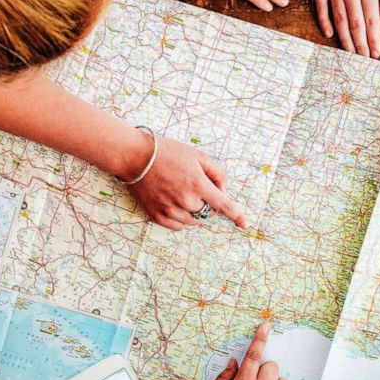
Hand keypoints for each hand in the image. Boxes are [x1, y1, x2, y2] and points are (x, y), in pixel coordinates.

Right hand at [126, 135, 245, 230]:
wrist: (135, 157)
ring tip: (180, 192)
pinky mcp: (158, 216)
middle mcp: (186, 200)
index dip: (236, 215)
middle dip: (206, 202)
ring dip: (193, 211)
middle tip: (192, 185)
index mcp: (198, 184)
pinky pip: (178, 226)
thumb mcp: (197, 155)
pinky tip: (174, 203)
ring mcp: (171, 210)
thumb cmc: (166, 153)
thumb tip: (222, 190)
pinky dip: (181, 218)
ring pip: (193, 221)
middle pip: (207, 212)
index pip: (223, 205)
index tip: (244, 224)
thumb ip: (216, 173)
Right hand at [313, 0, 379, 58]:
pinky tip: (330, 34)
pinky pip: (322, 7)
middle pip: (356, 24)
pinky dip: (325, 22)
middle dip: (361, 45)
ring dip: (345, 39)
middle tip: (364, 60)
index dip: (374, 38)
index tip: (376, 52)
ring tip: (350, 54)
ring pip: (340, 20)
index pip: (372, 19)